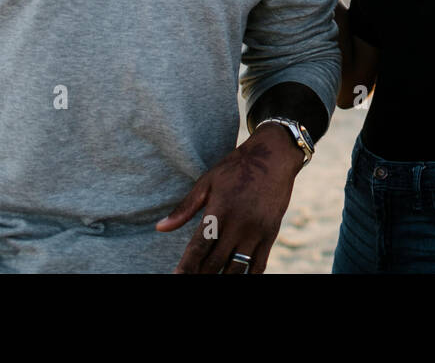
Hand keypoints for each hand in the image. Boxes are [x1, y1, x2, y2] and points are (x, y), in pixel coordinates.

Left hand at [156, 124, 303, 273]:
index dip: (187, 266)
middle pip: (215, 262)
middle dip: (201, 275)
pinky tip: (236, 276)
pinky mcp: (271, 233)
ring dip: (223, 277)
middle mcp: (239, 223)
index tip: (177, 277)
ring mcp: (257, 230)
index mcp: (220, 210)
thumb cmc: (236, 167)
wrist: (274, 155)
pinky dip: (247, 276)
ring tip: (212, 278)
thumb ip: (185, 208)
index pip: (199, 246)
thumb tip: (160, 228)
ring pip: (237, 268)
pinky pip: (259, 264)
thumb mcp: (208, 182)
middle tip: (191, 279)